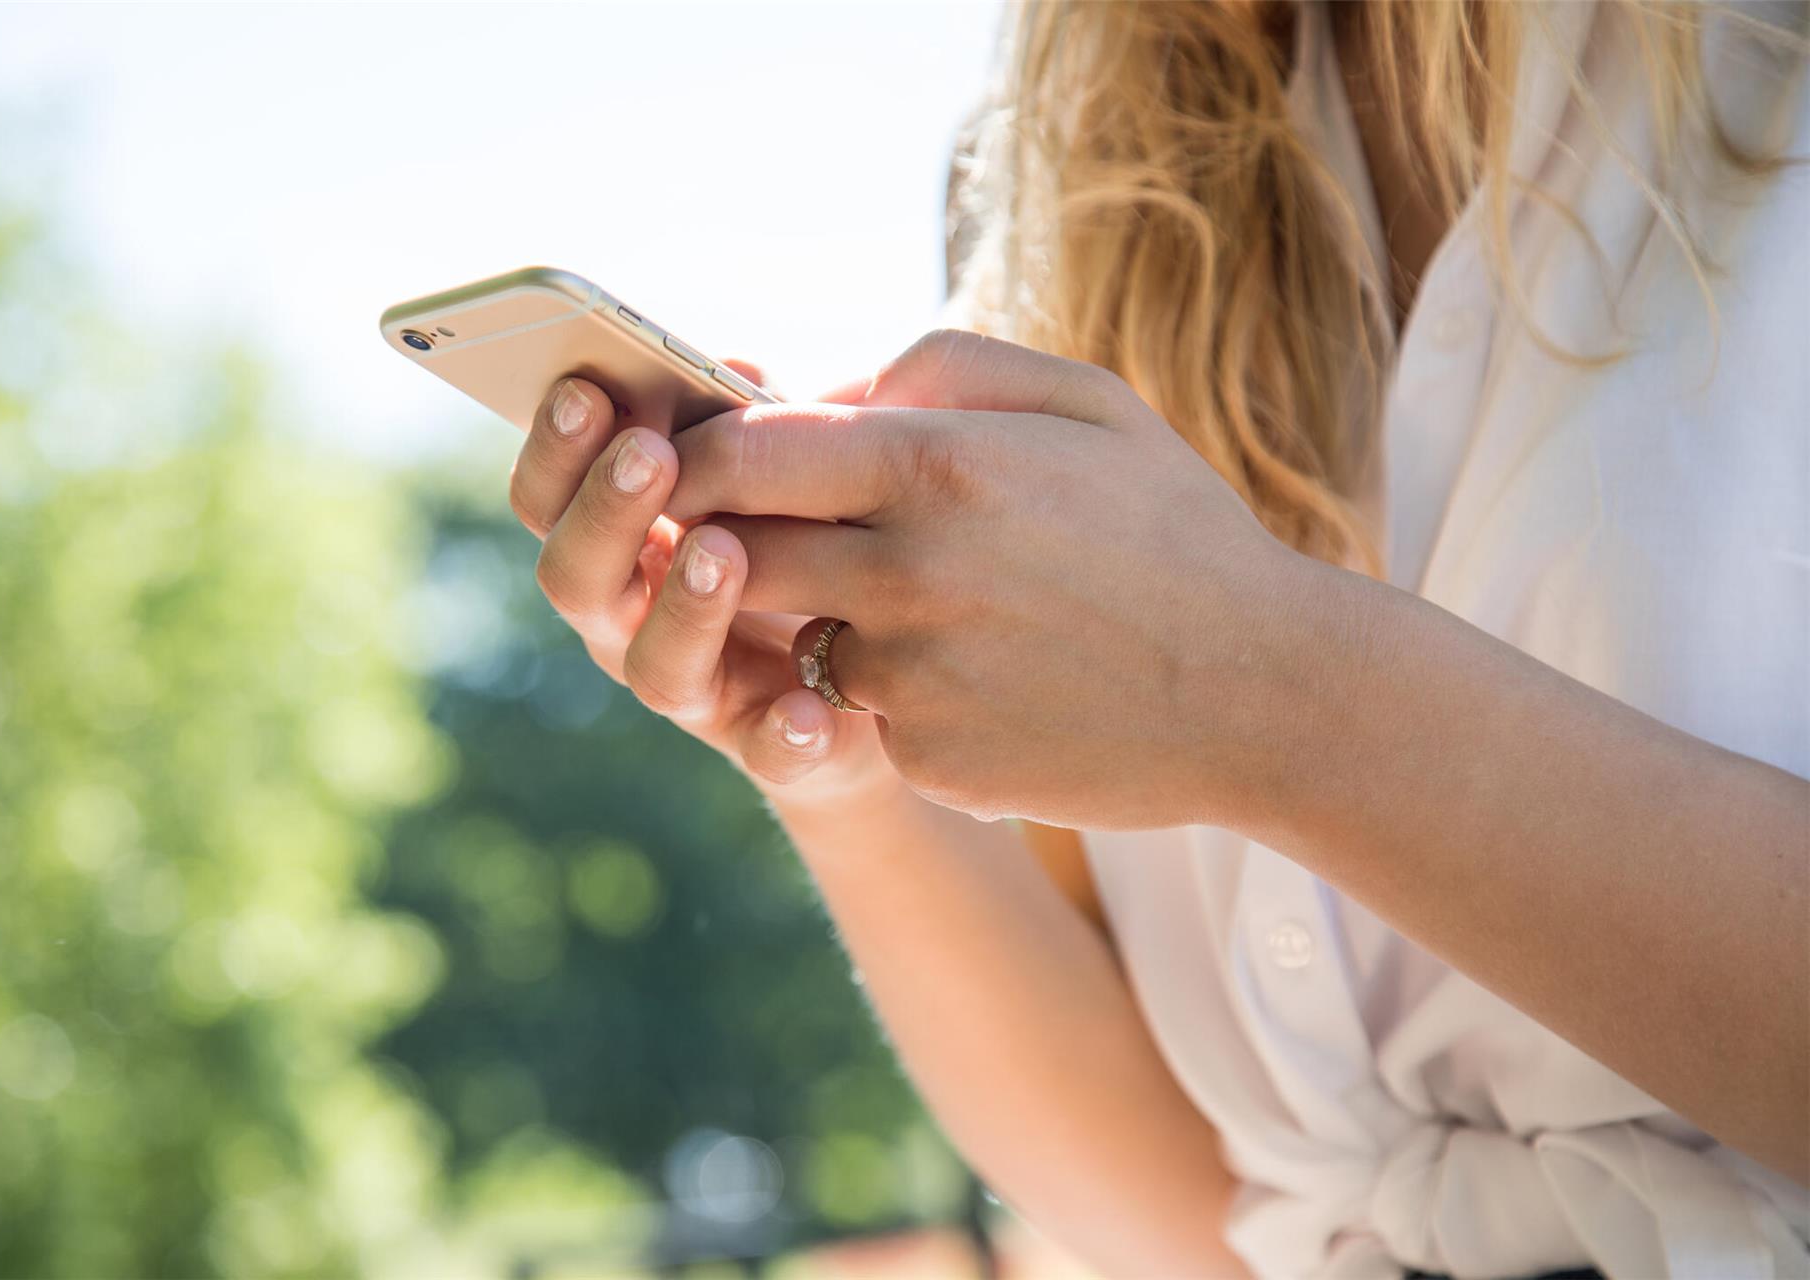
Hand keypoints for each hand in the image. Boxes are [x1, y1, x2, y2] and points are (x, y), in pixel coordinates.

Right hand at [506, 364, 898, 812]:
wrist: (882, 674)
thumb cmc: (804, 542)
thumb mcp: (776, 473)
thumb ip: (749, 424)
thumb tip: (733, 368)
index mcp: (616, 541)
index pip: (549, 497)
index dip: (554, 448)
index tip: (581, 389)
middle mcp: (631, 621)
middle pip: (575, 578)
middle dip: (606, 511)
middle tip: (649, 453)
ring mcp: (697, 691)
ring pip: (656, 666)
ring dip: (683, 606)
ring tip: (722, 551)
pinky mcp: (771, 747)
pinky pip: (767, 753)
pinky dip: (784, 733)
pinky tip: (810, 709)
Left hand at [666, 331, 1331, 829]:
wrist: (1261, 693)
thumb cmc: (1172, 530)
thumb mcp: (1082, 401)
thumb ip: (937, 367)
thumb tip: (821, 393)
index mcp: (936, 465)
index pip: (742, 453)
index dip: (697, 455)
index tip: (696, 459)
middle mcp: (906, 574)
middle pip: (735, 550)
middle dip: (730, 537)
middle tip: (763, 528)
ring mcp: (911, 678)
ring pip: (793, 634)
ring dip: (823, 615)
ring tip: (932, 604)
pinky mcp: (925, 758)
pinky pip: (862, 709)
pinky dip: (892, 691)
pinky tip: (982, 676)